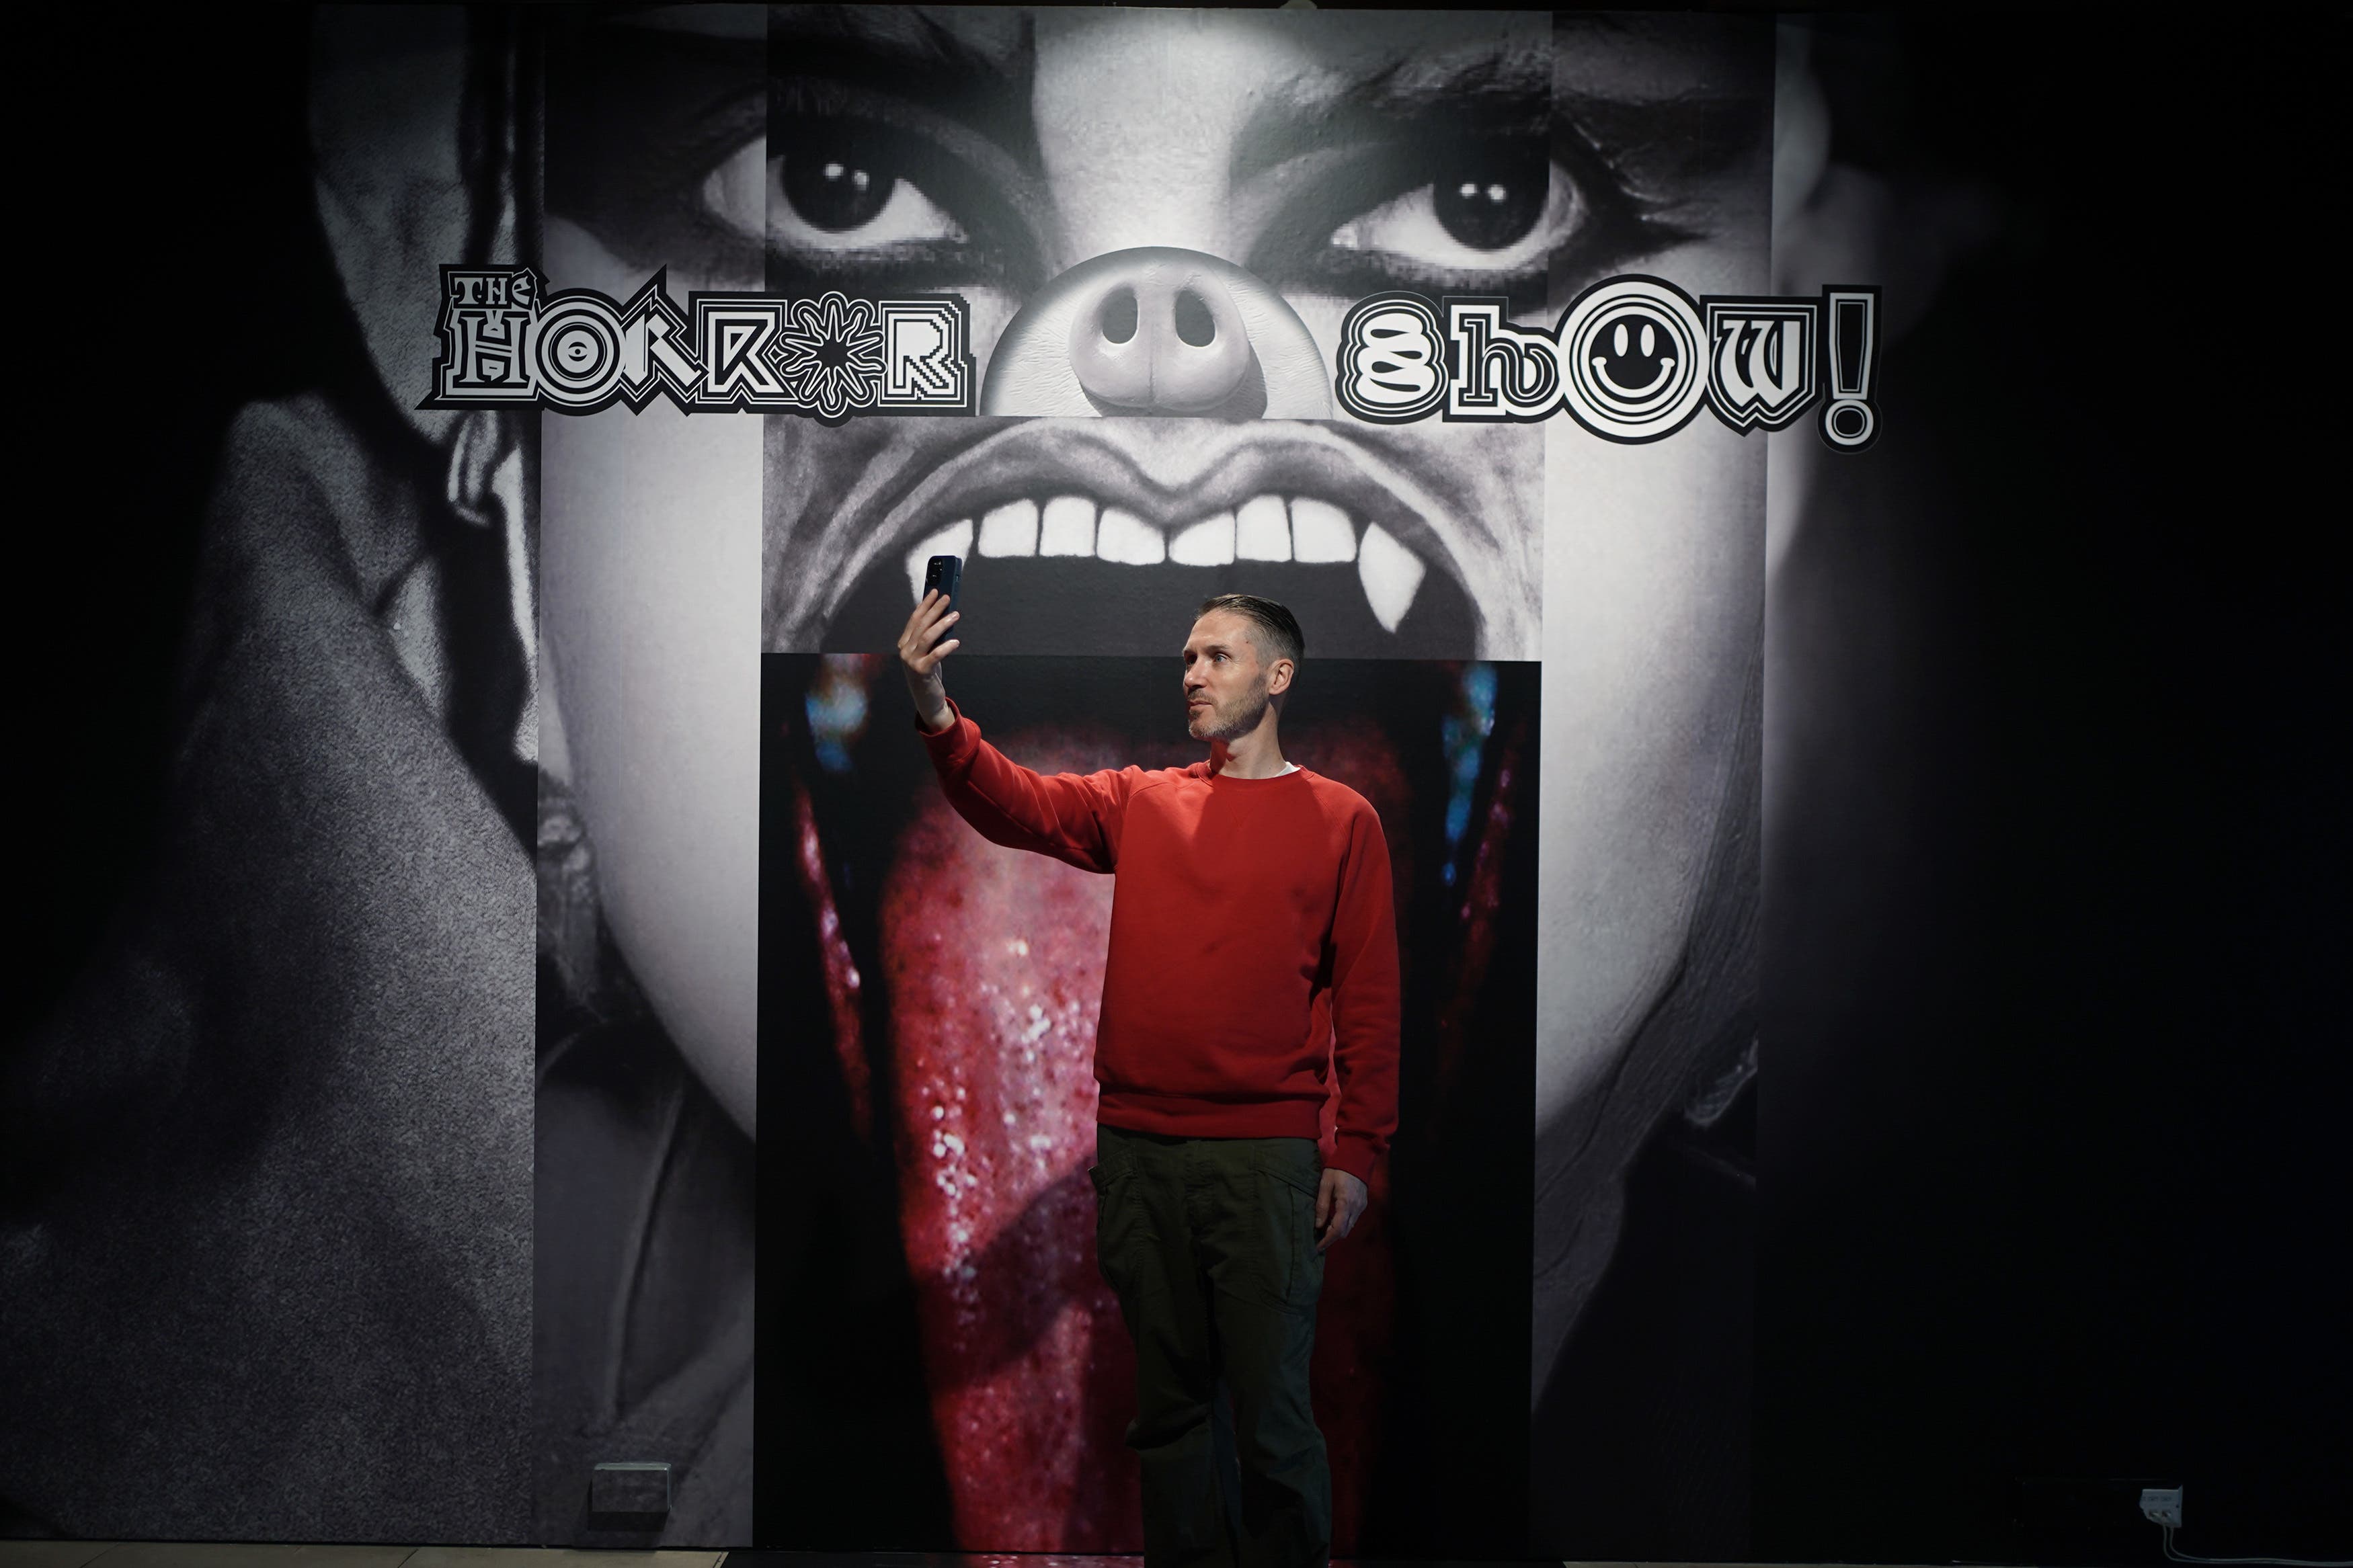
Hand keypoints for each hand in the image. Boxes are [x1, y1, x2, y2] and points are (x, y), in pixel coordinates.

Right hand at [898, 589, 960, 732]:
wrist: (927, 699)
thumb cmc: (928, 673)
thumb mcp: (927, 652)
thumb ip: (931, 638)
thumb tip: (944, 617)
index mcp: (904, 643)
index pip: (914, 619)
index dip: (925, 604)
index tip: (935, 592)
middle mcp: (905, 650)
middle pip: (921, 625)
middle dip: (934, 609)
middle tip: (947, 599)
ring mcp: (911, 661)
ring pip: (927, 637)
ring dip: (942, 624)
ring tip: (955, 615)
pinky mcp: (921, 671)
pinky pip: (934, 655)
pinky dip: (945, 647)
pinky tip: (956, 641)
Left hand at [1314, 1166, 1368, 1251]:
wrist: (1357, 1158)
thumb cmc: (1338, 1169)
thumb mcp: (1325, 1184)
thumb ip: (1322, 1205)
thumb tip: (1318, 1225)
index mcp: (1346, 1204)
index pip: (1337, 1229)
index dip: (1327, 1240)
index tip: (1317, 1247)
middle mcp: (1356, 1208)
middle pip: (1344, 1232)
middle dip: (1331, 1238)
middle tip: (1318, 1239)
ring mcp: (1361, 1207)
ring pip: (1349, 1227)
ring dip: (1337, 1232)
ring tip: (1323, 1231)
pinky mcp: (1362, 1204)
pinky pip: (1352, 1220)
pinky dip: (1343, 1225)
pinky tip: (1333, 1221)